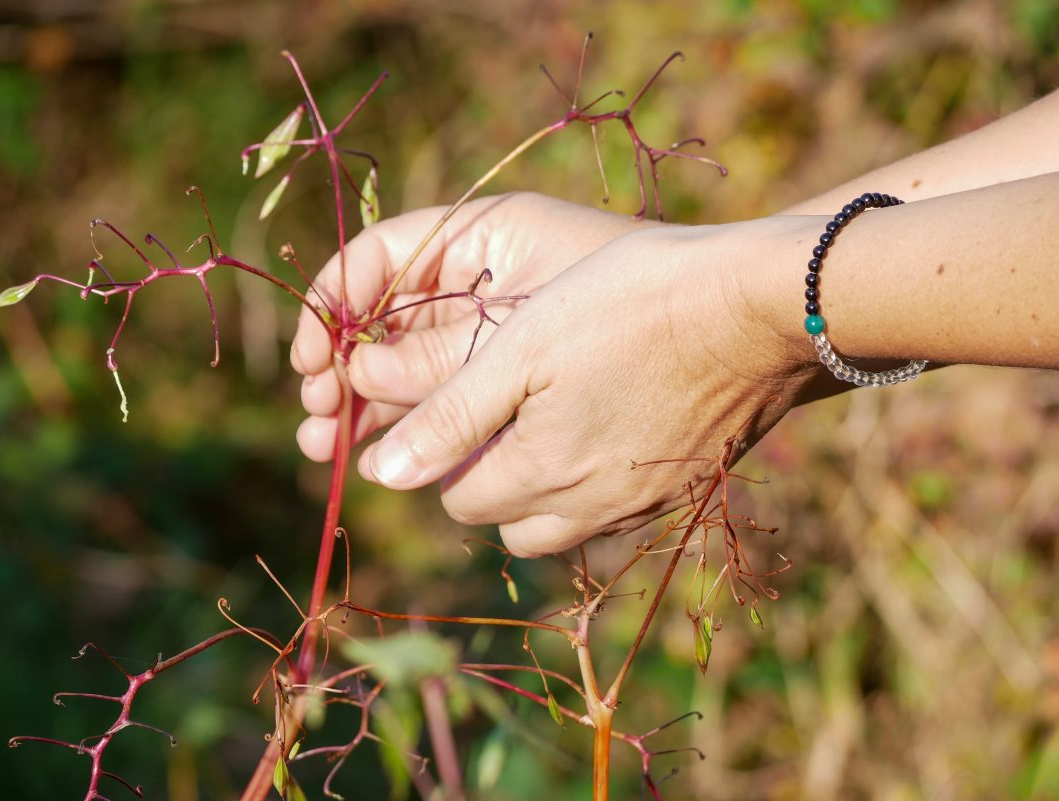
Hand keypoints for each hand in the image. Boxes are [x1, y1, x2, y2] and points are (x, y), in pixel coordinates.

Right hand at [291, 192, 644, 461]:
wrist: (747, 330)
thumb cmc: (635, 308)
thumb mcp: (523, 333)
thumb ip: (440, 363)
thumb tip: (357, 387)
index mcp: (478, 242)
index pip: (377, 261)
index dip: (332, 308)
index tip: (311, 364)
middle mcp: (486, 287)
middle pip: (390, 327)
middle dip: (347, 373)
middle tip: (319, 426)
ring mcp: (510, 337)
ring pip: (423, 375)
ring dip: (377, 411)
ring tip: (334, 447)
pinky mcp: (536, 386)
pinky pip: (466, 408)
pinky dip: (431, 432)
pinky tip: (404, 458)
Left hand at [294, 199, 822, 555]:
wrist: (762, 309)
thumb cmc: (629, 307)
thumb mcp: (522, 348)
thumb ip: (450, 416)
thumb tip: (382, 473)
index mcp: (541, 473)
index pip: (457, 495)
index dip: (440, 451)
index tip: (450, 403)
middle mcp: (589, 509)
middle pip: (507, 520)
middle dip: (487, 477)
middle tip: (499, 408)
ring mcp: (642, 505)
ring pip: (561, 523)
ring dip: (540, 485)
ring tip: (550, 414)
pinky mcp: (684, 489)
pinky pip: (615, 508)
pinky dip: (594, 480)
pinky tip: (608, 420)